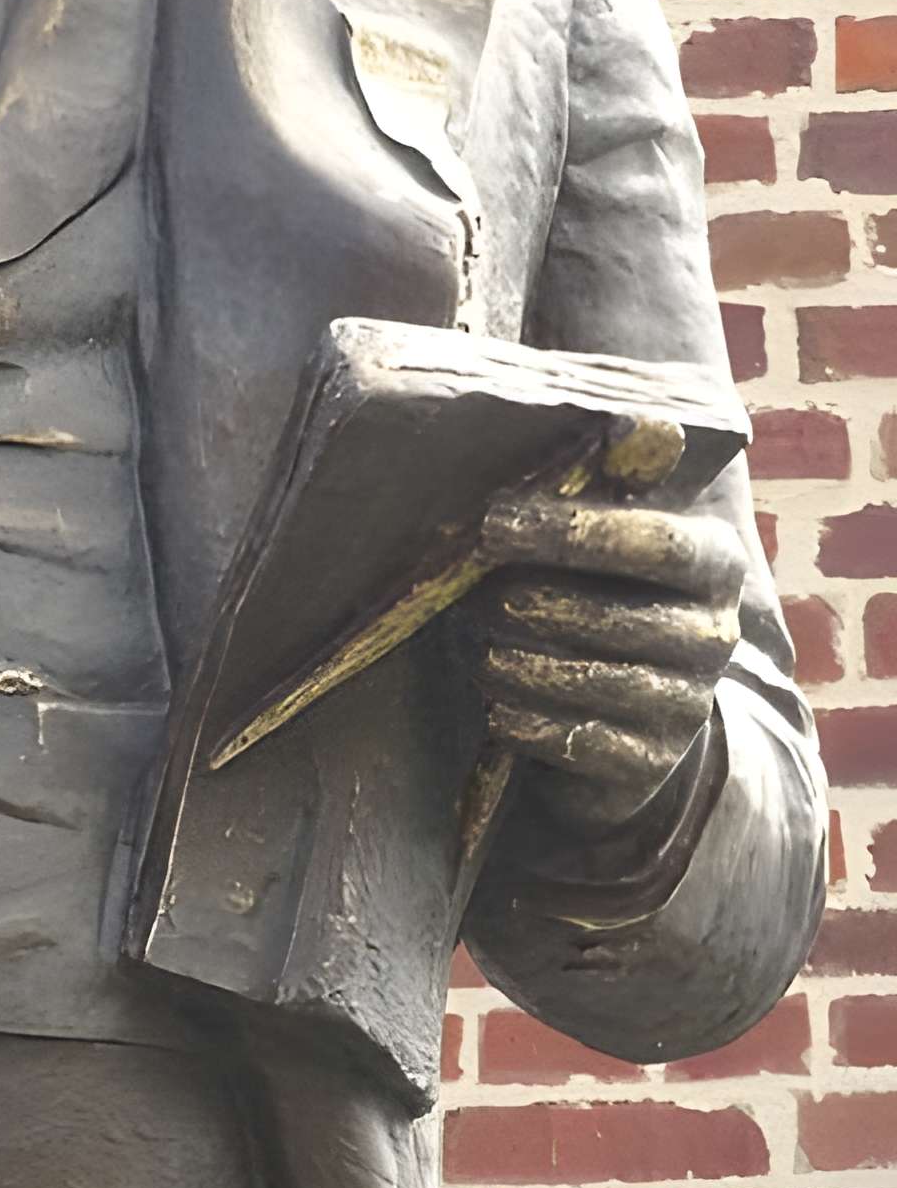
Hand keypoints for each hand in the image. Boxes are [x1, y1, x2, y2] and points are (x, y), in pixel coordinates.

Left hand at [473, 488, 746, 828]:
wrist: (634, 706)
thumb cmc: (600, 592)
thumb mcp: (600, 537)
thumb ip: (593, 489)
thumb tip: (592, 425)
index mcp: (712, 562)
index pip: (656, 542)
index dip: (573, 531)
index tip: (494, 521)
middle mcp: (714, 635)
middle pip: (619, 616)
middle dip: (536, 603)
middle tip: (474, 594)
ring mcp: (689, 704)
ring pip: (599, 681)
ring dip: (524, 663)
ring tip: (478, 646)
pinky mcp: (653, 762)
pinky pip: (586, 742)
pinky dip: (531, 720)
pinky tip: (495, 705)